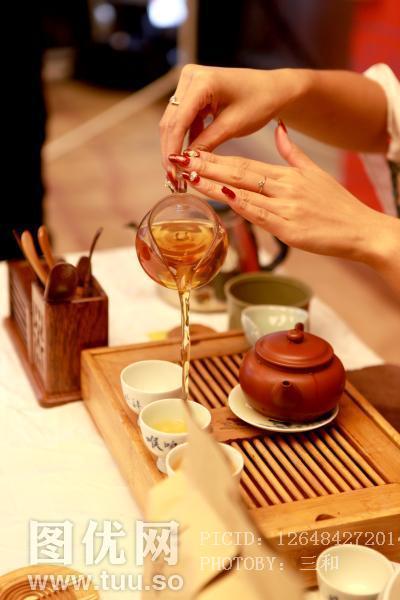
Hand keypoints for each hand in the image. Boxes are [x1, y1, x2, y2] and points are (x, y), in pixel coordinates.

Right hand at [160, 65, 304, 169]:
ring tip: (177, 173)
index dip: (173, 149)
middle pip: (171, 121)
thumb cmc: (259, 103)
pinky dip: (184, 139)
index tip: (171, 173)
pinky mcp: (191, 92)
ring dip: (175, 147)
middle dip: (170, 151)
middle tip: (172, 178)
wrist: (272, 89)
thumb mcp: (232, 127)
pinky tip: (186, 159)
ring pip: (174, 122)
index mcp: (202, 81)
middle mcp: (190, 76)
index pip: (178, 121)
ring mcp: (189, 82)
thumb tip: (182, 163)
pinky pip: (182, 119)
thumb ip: (205, 143)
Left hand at [168, 122, 390, 265]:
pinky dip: (238, 204)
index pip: (244, 164)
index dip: (217, 158)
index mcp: (287, 174)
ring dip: (214, 185)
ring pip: (243, 192)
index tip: (194, 152)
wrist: (360, 230)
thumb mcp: (314, 172)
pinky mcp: (288, 228)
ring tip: (190, 176)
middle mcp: (283, 187)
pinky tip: (221, 196)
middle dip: (207, 166)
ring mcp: (285, 207)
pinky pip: (258, 214)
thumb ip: (292, 152)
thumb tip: (279, 129)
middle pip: (239, 173)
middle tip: (181, 159)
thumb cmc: (336, 205)